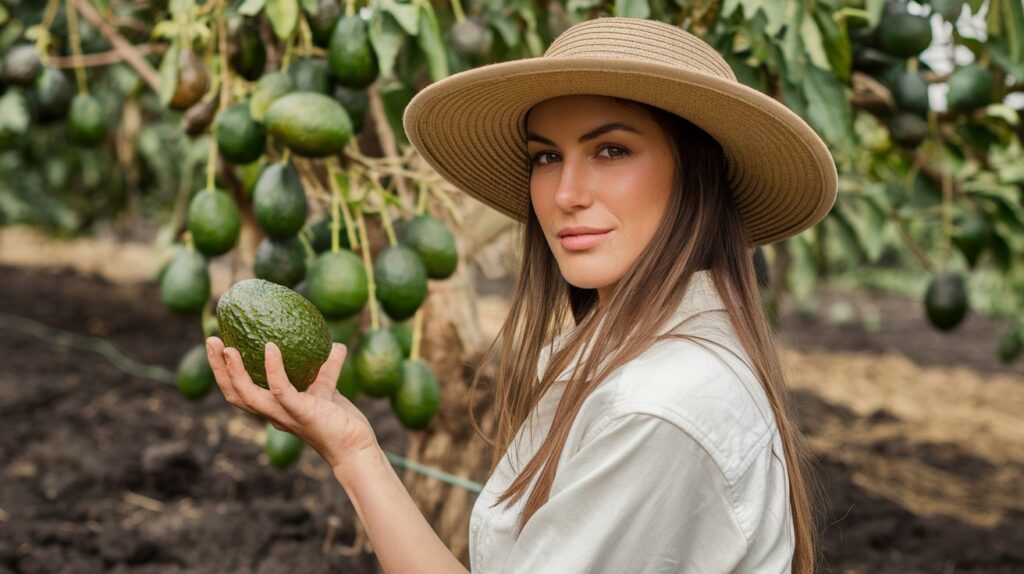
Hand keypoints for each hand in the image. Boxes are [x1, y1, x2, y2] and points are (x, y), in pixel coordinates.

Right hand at [206, 336, 378, 468]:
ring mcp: (284, 415)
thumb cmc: (340, 421)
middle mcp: (273, 413)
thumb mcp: (328, 389)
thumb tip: (336, 344)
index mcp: (274, 408)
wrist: (356, 445)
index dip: (225, 372)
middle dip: (218, 368)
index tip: (219, 345)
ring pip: (247, 396)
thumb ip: (328, 368)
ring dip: (233, 372)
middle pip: (234, 393)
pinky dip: (273, 369)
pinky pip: (281, 391)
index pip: (240, 391)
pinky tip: (271, 348)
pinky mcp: (301, 413)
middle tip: (211, 340)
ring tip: (227, 348)